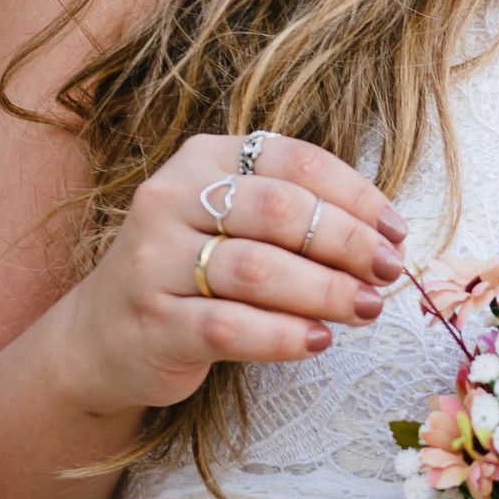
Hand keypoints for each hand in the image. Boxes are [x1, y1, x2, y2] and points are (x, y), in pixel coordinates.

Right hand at [53, 131, 408, 419]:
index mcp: (203, 158)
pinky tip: (318, 340)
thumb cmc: (192, 271)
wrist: (102, 336)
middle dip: (347, 242)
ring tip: (367, 308)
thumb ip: (296, 215)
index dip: (355, 194)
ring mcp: (153, 260)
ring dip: (325, 291)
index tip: (396, 230)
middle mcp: (170, 197)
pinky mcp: (152, 322)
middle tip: (388, 272)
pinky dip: (283, 335)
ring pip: (258, 269)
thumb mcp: (234, 222)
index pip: (293, 160)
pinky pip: (230, 326)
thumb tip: (387, 236)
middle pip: (278, 210)